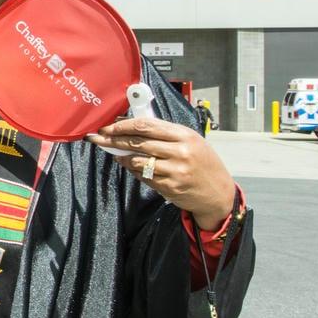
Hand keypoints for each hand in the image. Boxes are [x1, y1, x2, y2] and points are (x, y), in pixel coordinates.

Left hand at [87, 118, 234, 229]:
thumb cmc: (202, 162)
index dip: (122, 125)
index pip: (146, 126)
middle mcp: (180, 152)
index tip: (108, 126)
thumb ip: (163, 133)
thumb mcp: (190, 140)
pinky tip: (132, 167)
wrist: (218, 192)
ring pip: (138, 161)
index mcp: (184, 135)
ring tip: (117, 155)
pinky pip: (144, 176)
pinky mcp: (170, 187)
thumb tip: (131, 124)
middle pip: (138, 142)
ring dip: (123, 157)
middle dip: (114, 139)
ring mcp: (175, 171)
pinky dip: (134, 171)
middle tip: (99, 138)